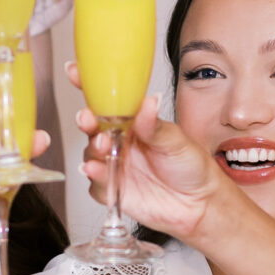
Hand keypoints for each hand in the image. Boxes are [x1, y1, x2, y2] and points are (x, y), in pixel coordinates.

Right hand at [72, 89, 226, 239]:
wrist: (199, 203)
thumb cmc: (190, 166)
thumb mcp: (177, 140)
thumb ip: (156, 126)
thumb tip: (147, 103)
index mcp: (134, 123)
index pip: (108, 101)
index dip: (90, 86)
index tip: (74, 72)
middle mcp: (120, 142)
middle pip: (93, 128)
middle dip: (86, 120)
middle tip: (88, 119)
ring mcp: (115, 165)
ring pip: (91, 154)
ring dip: (92, 148)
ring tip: (102, 145)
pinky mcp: (113, 189)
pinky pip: (97, 183)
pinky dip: (94, 176)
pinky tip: (96, 170)